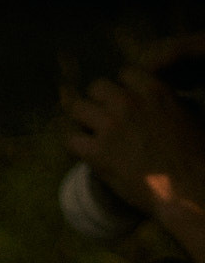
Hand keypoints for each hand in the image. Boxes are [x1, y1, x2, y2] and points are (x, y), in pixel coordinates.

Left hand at [62, 60, 204, 246]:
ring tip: (88, 138)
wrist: (187, 188)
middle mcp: (130, 102)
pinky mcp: (99, 153)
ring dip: (81, 123)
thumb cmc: (194, 156)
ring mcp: (112, 126)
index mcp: (154, 90)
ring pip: (77, 109)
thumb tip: (160, 104)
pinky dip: (73, 148)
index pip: (123, 74)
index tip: (120, 106)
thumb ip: (166, 103)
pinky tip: (82, 156)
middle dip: (97, 103)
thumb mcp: (187, 116)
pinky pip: (70, 140)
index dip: (119, 91)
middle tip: (100, 123)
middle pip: (96, 88)